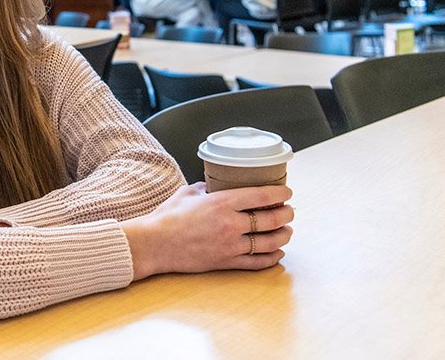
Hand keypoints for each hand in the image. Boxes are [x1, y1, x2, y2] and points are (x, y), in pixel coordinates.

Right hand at [122, 183, 292, 279]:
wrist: (154, 243)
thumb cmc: (168, 216)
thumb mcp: (188, 192)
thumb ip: (207, 188)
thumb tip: (217, 183)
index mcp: (221, 203)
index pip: (261, 196)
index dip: (279, 193)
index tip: (287, 192)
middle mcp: (230, 224)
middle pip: (270, 219)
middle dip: (286, 214)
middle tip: (290, 211)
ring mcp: (230, 245)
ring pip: (268, 242)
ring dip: (283, 235)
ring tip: (287, 230)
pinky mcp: (226, 262)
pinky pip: (256, 262)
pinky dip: (271, 258)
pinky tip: (277, 252)